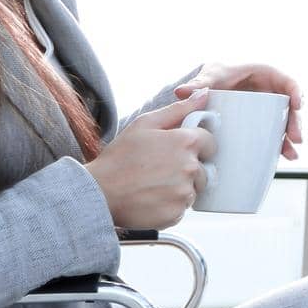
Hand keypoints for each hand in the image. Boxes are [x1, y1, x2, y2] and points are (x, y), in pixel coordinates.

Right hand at [85, 89, 215, 229]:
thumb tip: (204, 94)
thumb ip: (179, 109)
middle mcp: (190, 167)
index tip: (178, 152)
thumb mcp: (145, 124)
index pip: (210, 143)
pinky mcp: (176, 213)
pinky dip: (170, 206)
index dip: (196, 146)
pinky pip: (182, 208)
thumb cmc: (118, 157)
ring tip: (154, 185)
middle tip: (161, 170)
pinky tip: (151, 199)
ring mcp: (184, 192)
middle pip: (204, 168)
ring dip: (180, 188)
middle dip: (189, 169)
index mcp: (186, 142)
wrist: (96, 193)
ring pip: (193, 189)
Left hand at [175, 63, 302, 158]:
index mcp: (266, 76)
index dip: (297, 93)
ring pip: (285, 123)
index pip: (288, 82)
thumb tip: (182, 92)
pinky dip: (280, 146)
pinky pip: (274, 134)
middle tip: (296, 138)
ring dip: (290, 138)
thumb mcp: (210, 77)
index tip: (298, 106)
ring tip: (291, 154)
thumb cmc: (213, 77)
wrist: (207, 90)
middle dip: (295, 123)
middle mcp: (271, 93)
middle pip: (290, 107)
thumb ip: (199, 83)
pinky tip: (283, 159)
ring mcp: (267, 110)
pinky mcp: (261, 124)